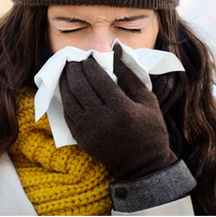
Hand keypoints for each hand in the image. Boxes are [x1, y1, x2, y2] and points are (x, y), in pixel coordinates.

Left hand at [59, 44, 177, 180]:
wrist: (143, 166)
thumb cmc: (150, 130)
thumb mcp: (147, 100)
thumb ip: (129, 74)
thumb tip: (115, 50)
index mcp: (121, 108)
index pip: (98, 78)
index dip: (89, 64)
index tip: (88, 57)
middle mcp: (102, 119)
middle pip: (79, 87)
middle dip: (73, 69)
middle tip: (72, 60)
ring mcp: (89, 131)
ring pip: (69, 100)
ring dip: (65, 82)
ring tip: (66, 71)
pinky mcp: (81, 139)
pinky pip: (67, 114)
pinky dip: (65, 99)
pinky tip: (66, 90)